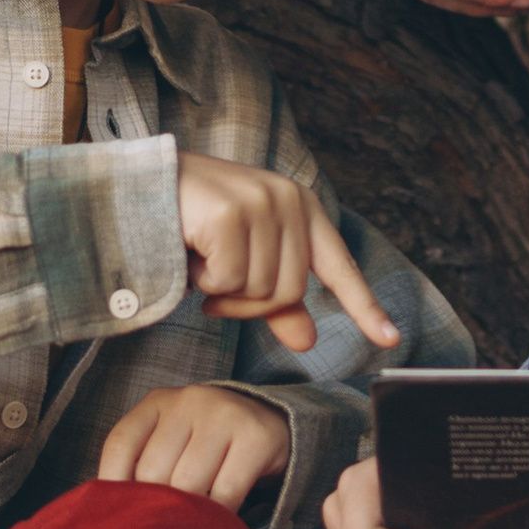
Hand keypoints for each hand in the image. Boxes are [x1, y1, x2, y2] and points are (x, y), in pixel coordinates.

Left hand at [96, 382, 292, 510]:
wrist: (269, 424)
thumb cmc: (204, 443)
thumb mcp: (170, 440)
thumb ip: (141, 464)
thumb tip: (107, 510)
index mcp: (157, 402)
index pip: (121, 444)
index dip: (112, 485)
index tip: (118, 515)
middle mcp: (188, 401)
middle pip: (153, 470)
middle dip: (158, 505)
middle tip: (164, 526)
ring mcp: (223, 415)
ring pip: (188, 483)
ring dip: (189, 513)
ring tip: (191, 524)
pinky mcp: (255, 437)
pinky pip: (226, 492)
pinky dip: (218, 516)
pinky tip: (218, 521)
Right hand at [174, 152, 401, 351]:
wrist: (137, 188)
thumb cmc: (193, 225)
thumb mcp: (244, 262)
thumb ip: (276, 301)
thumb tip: (307, 341)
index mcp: (302, 208)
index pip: (340, 267)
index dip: (365, 307)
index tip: (391, 339)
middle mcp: (289, 201)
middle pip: (290, 294)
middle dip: (248, 304)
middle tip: (216, 286)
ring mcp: (261, 204)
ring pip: (259, 292)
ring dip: (223, 293)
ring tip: (201, 262)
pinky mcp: (231, 214)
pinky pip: (229, 281)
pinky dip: (204, 281)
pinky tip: (189, 256)